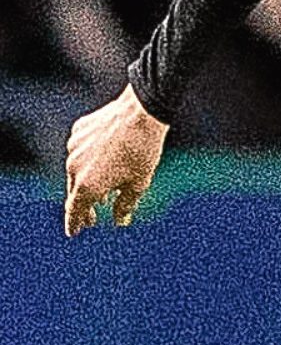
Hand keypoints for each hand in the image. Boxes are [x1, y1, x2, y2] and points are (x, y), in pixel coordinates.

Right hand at [64, 85, 168, 236]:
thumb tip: (119, 221)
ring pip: (77, 170)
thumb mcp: (139, 182)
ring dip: (89, 182)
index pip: (75, 210)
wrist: (141, 111)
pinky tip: (105, 161)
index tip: (74, 232)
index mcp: (88, 185)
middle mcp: (74, 167)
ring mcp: (74, 148)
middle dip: (84, 206)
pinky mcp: (79, 131)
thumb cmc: (143, 149)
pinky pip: (81, 150)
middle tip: (93, 218)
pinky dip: (90, 159)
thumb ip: (126, 204)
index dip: (75, 223)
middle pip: (76, 191)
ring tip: (104, 192)